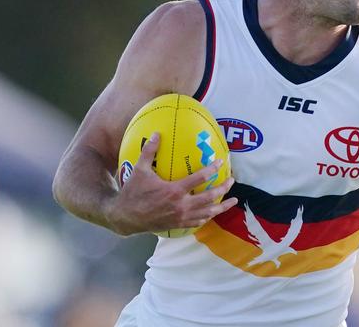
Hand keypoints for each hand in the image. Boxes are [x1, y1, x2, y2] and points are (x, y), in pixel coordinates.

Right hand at [106, 133, 237, 235]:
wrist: (125, 217)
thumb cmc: (133, 192)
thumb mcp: (139, 170)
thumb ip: (149, 151)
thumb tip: (156, 133)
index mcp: (174, 191)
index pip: (199, 178)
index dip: (212, 169)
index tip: (221, 162)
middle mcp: (181, 205)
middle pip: (209, 197)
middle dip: (223, 188)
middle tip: (232, 180)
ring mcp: (181, 217)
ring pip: (207, 213)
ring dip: (222, 206)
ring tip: (233, 201)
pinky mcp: (178, 225)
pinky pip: (198, 222)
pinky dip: (208, 216)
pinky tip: (213, 212)